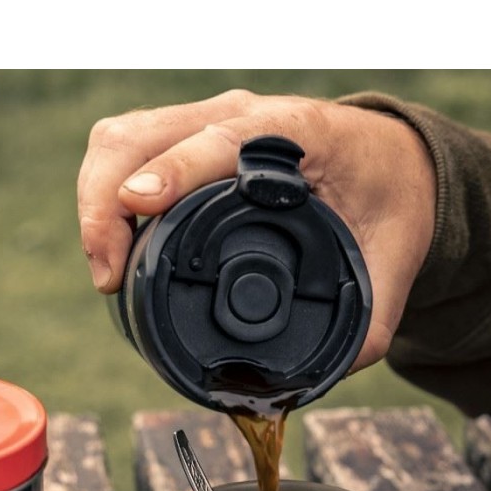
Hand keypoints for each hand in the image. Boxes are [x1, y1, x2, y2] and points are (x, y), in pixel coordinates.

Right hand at [77, 89, 435, 369]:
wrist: (388, 160)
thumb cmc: (388, 198)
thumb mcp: (395, 258)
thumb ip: (372, 318)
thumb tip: (326, 375)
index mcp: (296, 132)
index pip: (220, 139)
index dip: (175, 170)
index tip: (139, 207)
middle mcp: (242, 115)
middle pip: (143, 133)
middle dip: (106, 202)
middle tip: (110, 276)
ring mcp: (207, 121)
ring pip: (121, 138)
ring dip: (95, 199)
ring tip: (107, 270)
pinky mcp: (186, 138)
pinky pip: (125, 150)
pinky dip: (103, 194)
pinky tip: (112, 244)